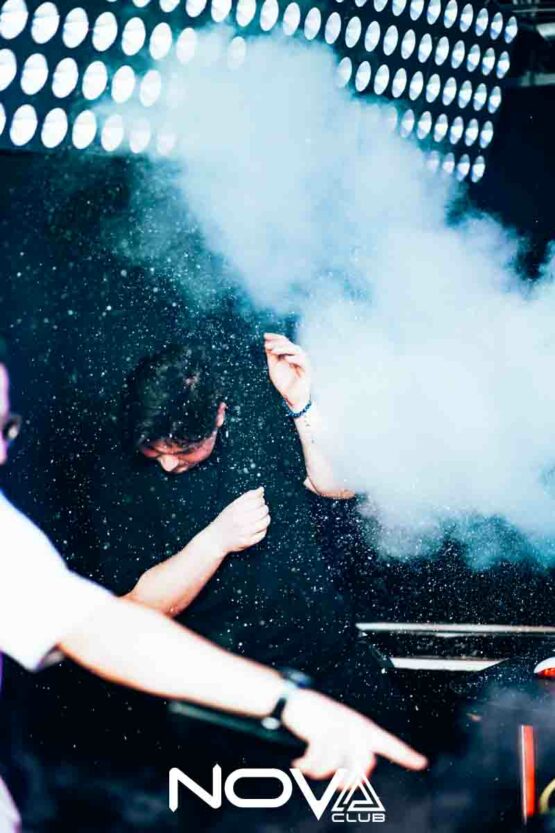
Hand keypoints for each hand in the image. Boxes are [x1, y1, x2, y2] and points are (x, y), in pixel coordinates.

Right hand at [203, 488, 270, 558]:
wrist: (215, 539)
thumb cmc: (225, 520)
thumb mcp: (233, 505)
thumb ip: (248, 496)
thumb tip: (261, 489)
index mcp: (236, 509)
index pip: (258, 501)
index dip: (261, 500)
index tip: (259, 502)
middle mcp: (240, 520)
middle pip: (262, 511)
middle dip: (264, 509)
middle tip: (261, 510)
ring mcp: (244, 531)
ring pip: (265, 522)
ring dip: (266, 519)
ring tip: (262, 518)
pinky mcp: (247, 541)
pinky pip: (262, 534)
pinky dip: (263, 529)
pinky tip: (259, 527)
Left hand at [264, 333, 311, 412]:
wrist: (292, 397)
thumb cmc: (284, 383)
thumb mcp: (274, 368)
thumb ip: (271, 356)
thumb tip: (266, 343)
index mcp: (289, 354)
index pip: (283, 342)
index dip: (275, 337)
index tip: (265, 335)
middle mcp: (297, 356)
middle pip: (289, 344)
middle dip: (277, 343)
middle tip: (267, 345)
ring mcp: (302, 362)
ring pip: (296, 350)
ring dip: (284, 349)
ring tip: (274, 351)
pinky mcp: (306, 370)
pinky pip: (302, 361)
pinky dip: (294, 358)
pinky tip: (286, 359)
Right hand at [282, 689, 427, 786]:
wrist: (293, 701)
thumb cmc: (315, 718)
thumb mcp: (338, 730)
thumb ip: (351, 750)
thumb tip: (355, 780)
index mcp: (362, 727)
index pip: (389, 742)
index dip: (406, 754)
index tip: (421, 762)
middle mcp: (355, 728)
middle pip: (364, 767)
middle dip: (348, 781)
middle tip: (335, 783)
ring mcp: (340, 730)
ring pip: (338, 769)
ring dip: (320, 772)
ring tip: (310, 765)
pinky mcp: (323, 733)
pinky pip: (319, 764)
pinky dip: (307, 766)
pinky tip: (301, 761)